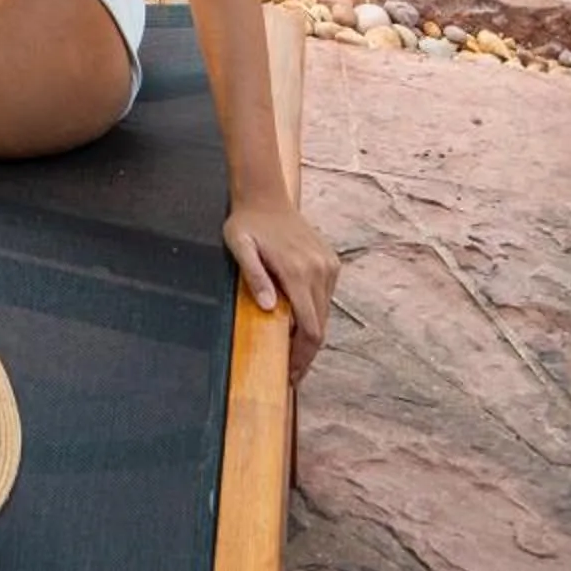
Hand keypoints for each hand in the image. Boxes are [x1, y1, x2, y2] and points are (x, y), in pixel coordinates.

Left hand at [223, 197, 338, 382]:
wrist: (265, 194)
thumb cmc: (246, 223)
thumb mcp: (239, 246)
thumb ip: (253, 275)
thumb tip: (267, 308)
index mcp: (297, 271)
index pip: (310, 329)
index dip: (302, 357)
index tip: (291, 375)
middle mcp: (318, 270)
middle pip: (320, 326)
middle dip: (306, 352)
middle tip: (289, 370)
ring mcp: (328, 266)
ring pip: (325, 313)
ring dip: (311, 333)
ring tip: (292, 348)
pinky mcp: (331, 262)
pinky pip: (326, 296)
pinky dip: (315, 311)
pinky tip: (298, 318)